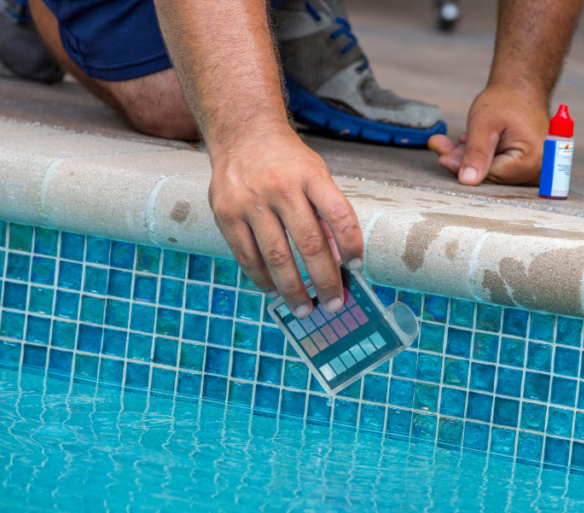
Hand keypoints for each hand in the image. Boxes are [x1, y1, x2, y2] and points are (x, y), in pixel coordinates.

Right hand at [208, 131, 363, 317]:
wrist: (242, 133)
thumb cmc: (287, 161)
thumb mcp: (316, 174)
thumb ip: (326, 212)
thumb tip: (337, 260)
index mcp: (310, 175)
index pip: (339, 215)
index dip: (351, 244)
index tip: (357, 266)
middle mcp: (281, 187)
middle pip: (309, 244)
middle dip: (324, 280)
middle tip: (334, 303)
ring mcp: (250, 201)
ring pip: (276, 257)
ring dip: (293, 289)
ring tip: (305, 308)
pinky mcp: (226, 213)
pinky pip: (247, 256)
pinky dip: (262, 278)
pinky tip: (274, 290)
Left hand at [429, 84, 549, 185]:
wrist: (521, 86)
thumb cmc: (506, 100)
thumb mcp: (484, 124)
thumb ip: (476, 154)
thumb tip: (467, 181)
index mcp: (530, 160)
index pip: (490, 175)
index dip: (465, 168)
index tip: (443, 158)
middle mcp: (536, 168)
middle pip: (491, 174)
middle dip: (464, 161)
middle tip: (440, 147)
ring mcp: (533, 166)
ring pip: (492, 169)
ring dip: (470, 157)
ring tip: (450, 142)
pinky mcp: (526, 163)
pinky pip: (499, 164)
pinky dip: (481, 155)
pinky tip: (467, 142)